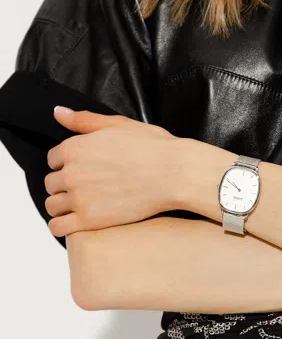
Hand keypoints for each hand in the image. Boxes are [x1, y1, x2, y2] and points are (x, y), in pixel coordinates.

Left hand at [44, 107, 181, 236]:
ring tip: (80, 205)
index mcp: (75, 147)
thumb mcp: (118, 124)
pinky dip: (62, 226)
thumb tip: (58, 112)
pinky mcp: (89, 220)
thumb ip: (84, 120)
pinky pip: (58, 227)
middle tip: (85, 188)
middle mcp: (72, 172)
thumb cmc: (152, 147)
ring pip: (52, 205)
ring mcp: (79, 197)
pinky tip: (74, 222)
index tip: (82, 169)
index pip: (53, 159)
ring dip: (62, 206)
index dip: (67, 164)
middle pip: (51, 182)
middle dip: (64, 185)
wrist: (173, 173)